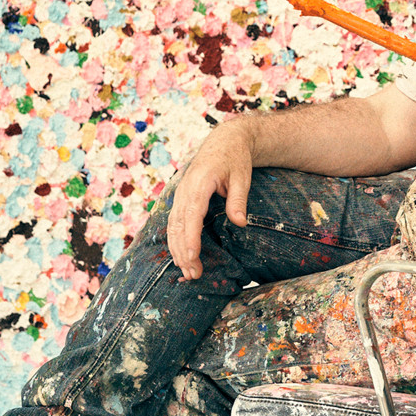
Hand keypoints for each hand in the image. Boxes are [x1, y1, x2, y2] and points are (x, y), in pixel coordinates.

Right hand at [165, 123, 255, 278]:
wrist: (224, 141)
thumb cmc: (235, 158)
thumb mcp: (242, 176)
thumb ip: (238, 200)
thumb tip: (241, 223)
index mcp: (200, 182)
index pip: (192, 213)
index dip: (190, 236)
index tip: (191, 256)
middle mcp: (185, 190)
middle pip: (179, 225)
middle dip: (183, 251)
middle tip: (194, 274)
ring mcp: (181, 194)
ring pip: (173, 226)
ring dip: (178, 250)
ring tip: (188, 272)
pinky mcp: (182, 199)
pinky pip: (174, 223)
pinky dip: (176, 241)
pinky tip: (181, 257)